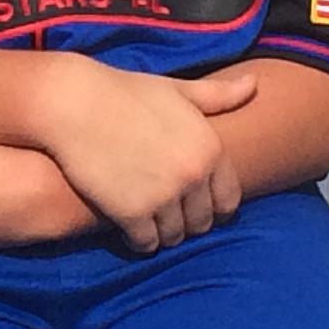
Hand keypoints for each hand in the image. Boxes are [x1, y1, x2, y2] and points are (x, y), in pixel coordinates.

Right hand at [30, 60, 257, 253]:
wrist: (73, 102)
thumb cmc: (124, 92)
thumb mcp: (176, 90)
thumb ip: (217, 96)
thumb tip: (254, 84)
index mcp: (210, 147)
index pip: (228, 200)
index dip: (212, 206)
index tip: (193, 204)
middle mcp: (193, 174)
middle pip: (202, 222)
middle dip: (187, 222)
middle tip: (166, 214)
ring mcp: (164, 196)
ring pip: (175, 236)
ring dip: (163, 233)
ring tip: (147, 221)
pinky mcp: (132, 212)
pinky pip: (147, 243)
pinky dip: (139, 240)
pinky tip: (128, 227)